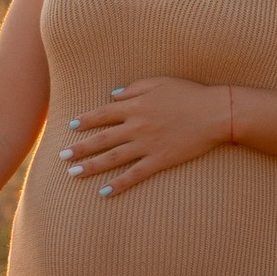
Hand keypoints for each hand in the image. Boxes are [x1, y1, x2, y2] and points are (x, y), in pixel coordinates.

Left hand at [60, 75, 230, 199]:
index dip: (85, 121)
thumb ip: (133, 88)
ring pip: (113, 158)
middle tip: (62, 157)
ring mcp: (147, 145)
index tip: (71, 127)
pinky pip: (134, 175)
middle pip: (102, 138)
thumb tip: (112, 96)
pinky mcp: (159, 160)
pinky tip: (104, 192)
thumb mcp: (159, 83)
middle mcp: (136, 126)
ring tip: (73, 174)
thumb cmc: (188, 94)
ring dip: (91, 167)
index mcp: (135, 106)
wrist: (214, 113)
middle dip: (80, 148)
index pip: (103, 114)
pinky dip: (119, 184)